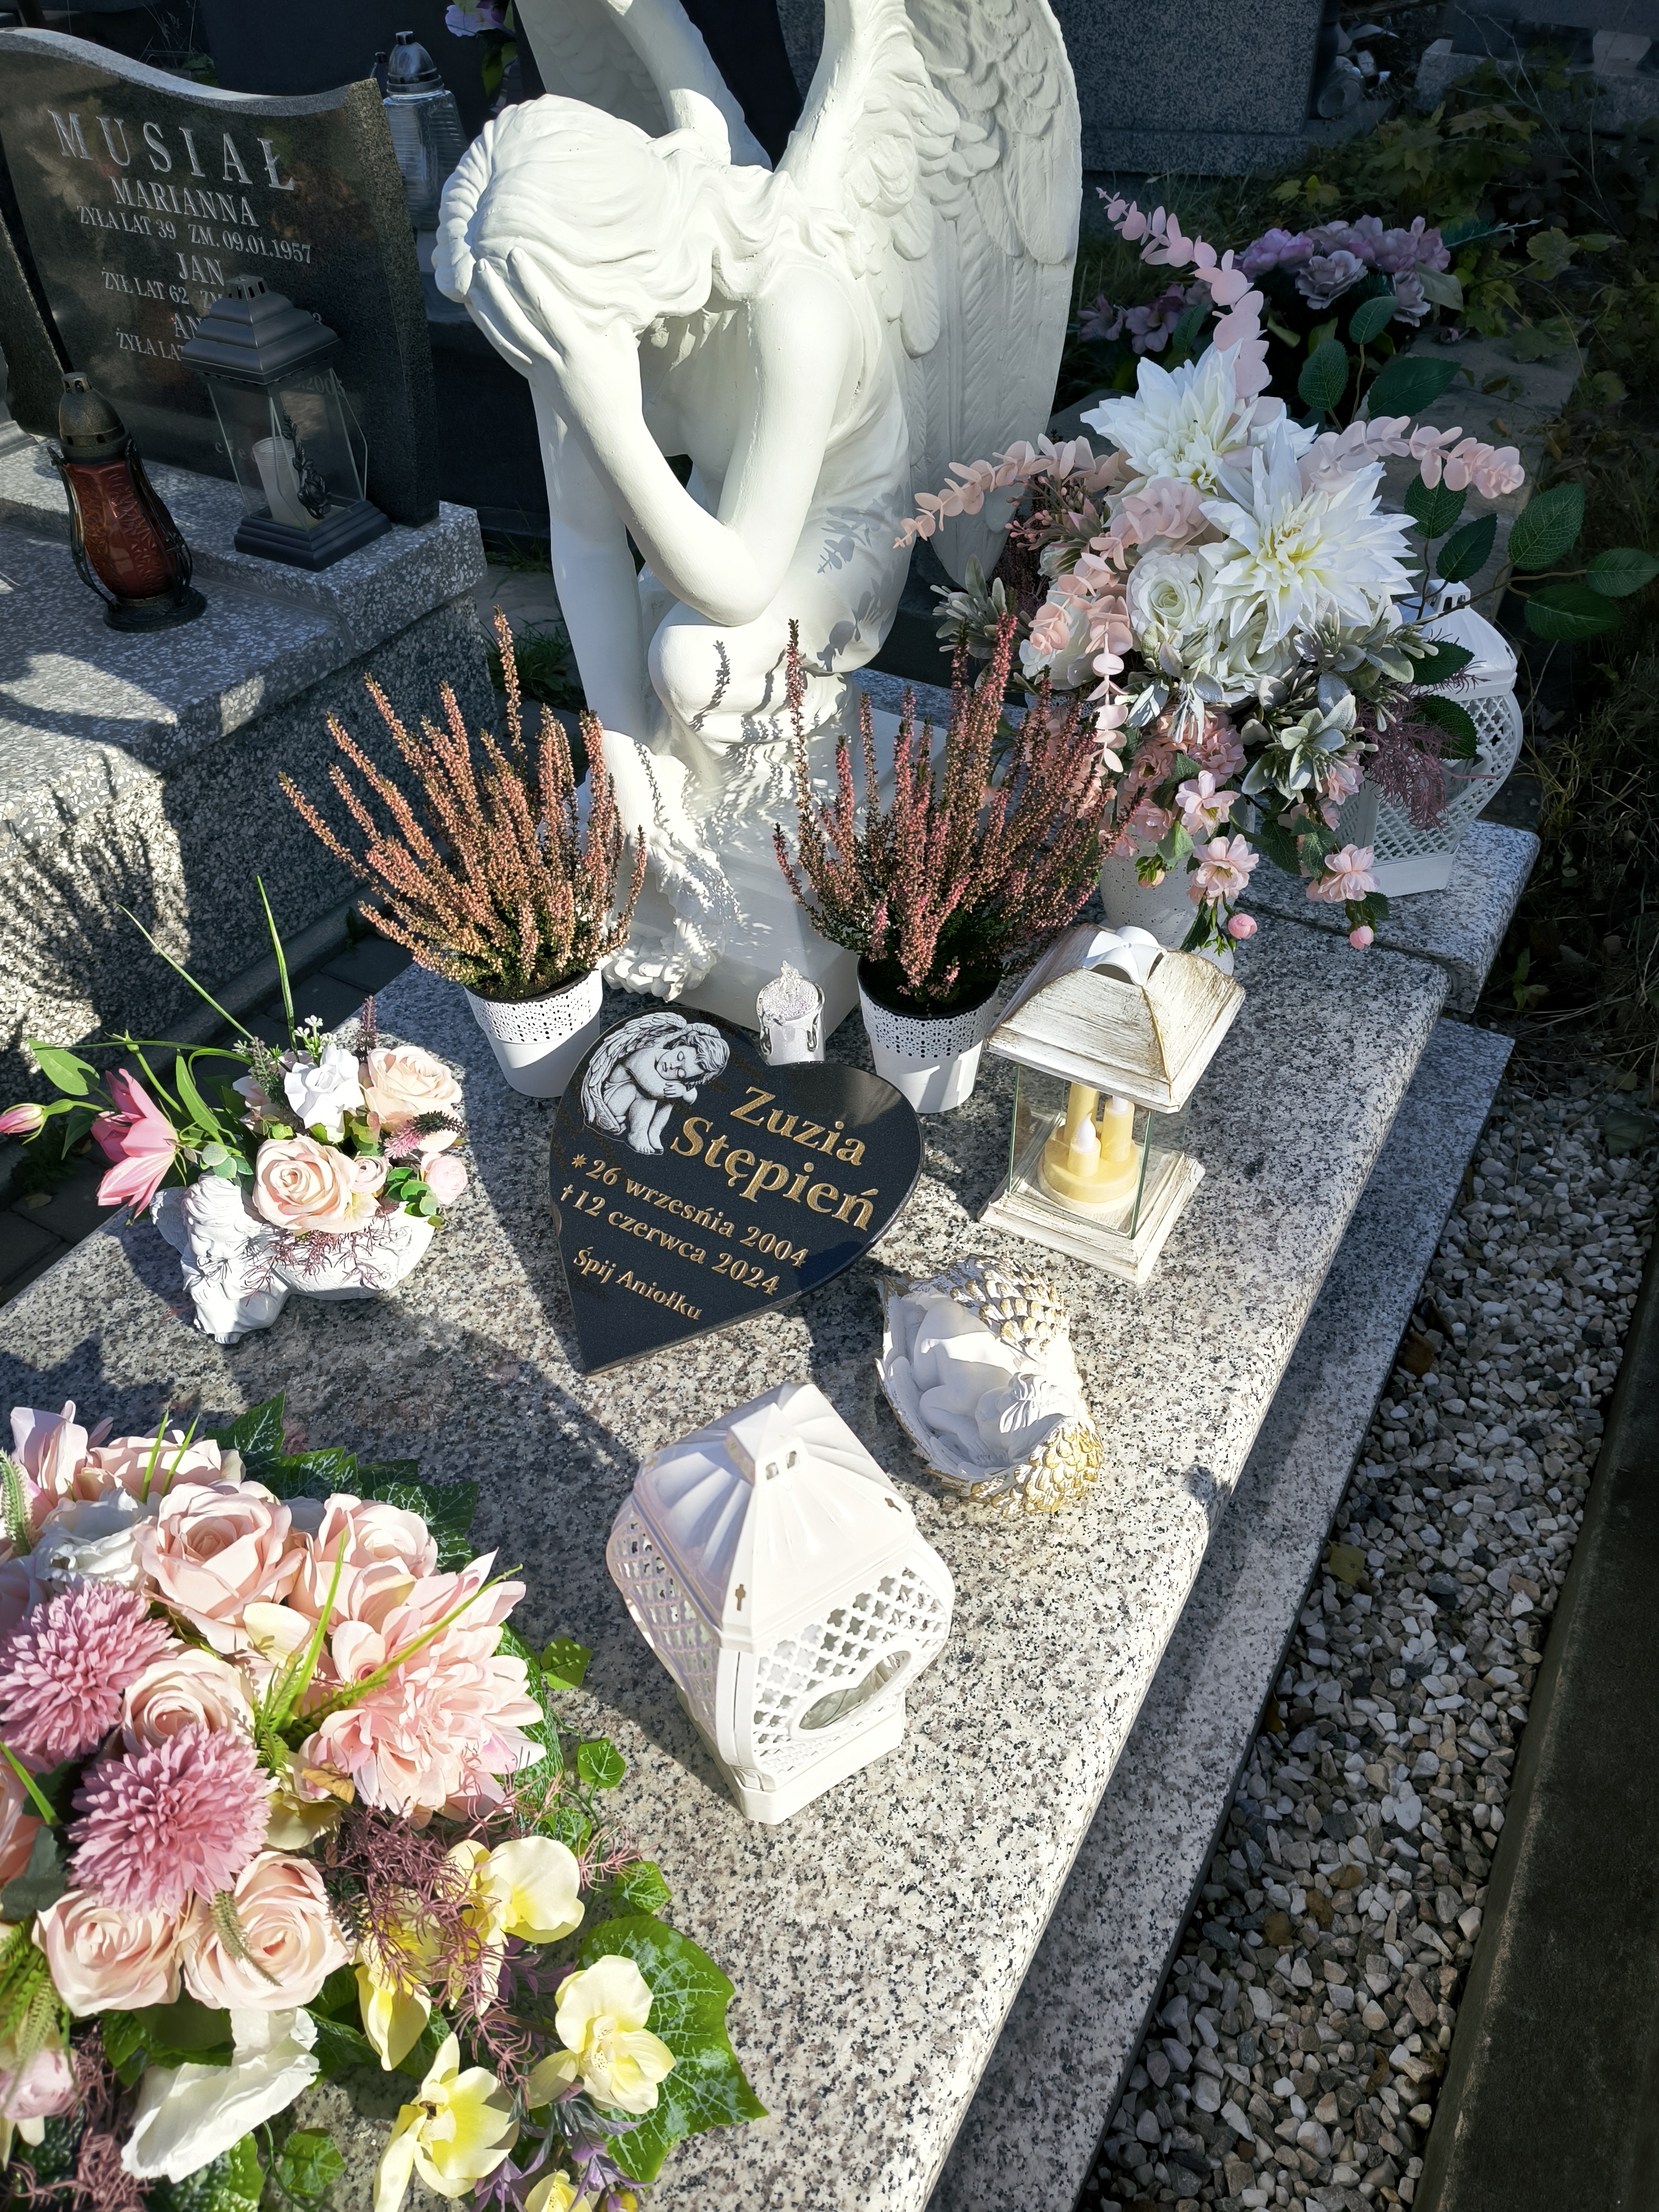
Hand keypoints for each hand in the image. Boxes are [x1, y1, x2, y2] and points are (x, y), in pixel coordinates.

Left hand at [469, 256, 641, 432]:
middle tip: (482, 264)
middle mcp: (554, 361)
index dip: (529, 279)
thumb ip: (614, 323)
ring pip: (506, 340)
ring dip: (486, 313)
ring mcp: (541, 374)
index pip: (547, 308)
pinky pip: (509, 355)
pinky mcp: (536, 382)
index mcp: (577, 350)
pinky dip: (493, 335)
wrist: (608, 435)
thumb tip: (605, 299)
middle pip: (517, 322)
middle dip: (498, 292)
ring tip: (472, 288)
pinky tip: (482, 320)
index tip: (516, 254)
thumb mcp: (625, 352)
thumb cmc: (622, 392)